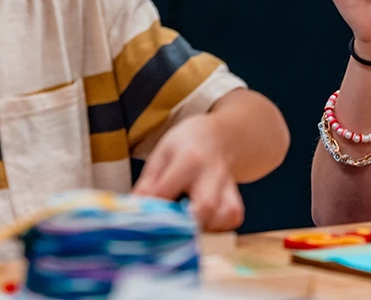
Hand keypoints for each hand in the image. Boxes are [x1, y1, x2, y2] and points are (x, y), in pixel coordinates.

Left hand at [131, 116, 243, 231]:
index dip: (149, 211)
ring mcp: (228, 187)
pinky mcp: (237, 199)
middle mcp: (212, 174)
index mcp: (188, 159)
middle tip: (169, 234)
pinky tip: (203, 226)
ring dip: (206, 229)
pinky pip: (233, 219)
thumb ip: (148, 184)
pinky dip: (219, 229)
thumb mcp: (161, 155)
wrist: (218, 137)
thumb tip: (133, 211)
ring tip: (188, 229)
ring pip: (226, 215)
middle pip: (205, 206)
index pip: (165, 191)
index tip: (137, 224)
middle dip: (186, 225)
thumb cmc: (184, 146)